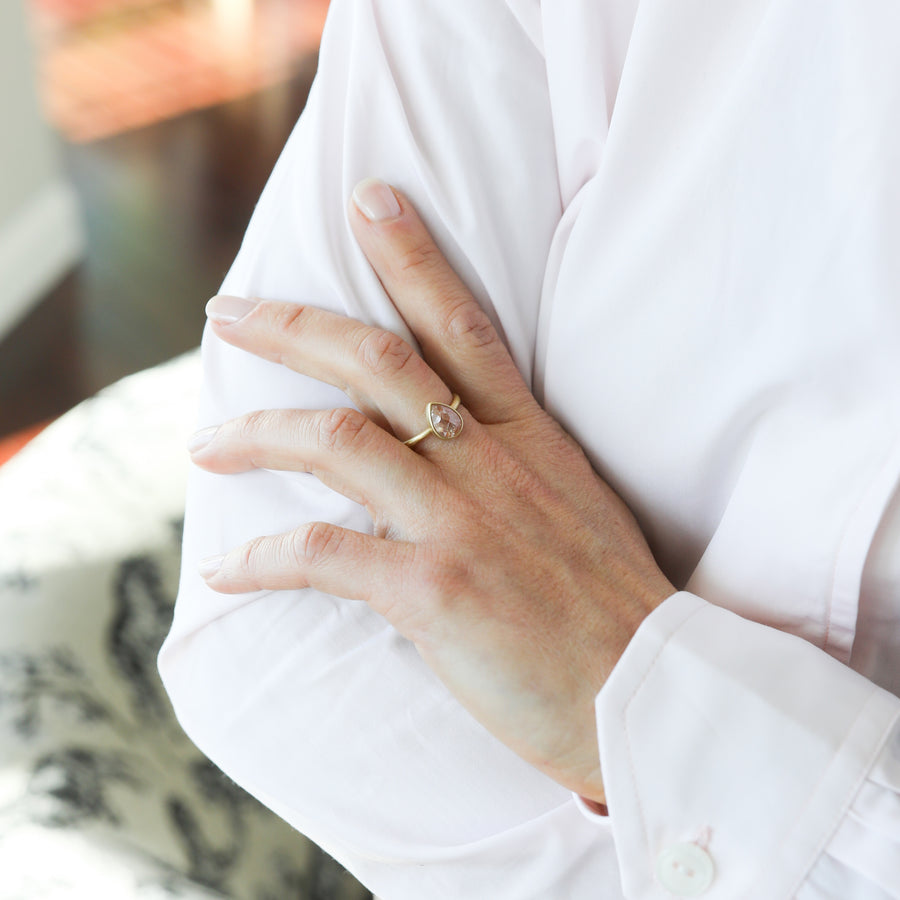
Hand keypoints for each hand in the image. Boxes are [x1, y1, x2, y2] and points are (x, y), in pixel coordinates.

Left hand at [189, 178, 672, 804]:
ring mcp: (463, 522)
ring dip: (257, 434)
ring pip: (337, 442)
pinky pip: (325, 554)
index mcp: (532, 439)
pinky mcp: (437, 589)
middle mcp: (493, 464)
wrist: (648, 693)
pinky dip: (265, 559)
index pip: (465, 325)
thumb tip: (451, 454)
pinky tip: (229, 569)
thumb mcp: (575, 507)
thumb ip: (514, 468)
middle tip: (228, 311)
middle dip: (295, 326)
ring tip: (206, 443)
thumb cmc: (610, 607)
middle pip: (379, 362)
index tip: (368, 200)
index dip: (414, 256)